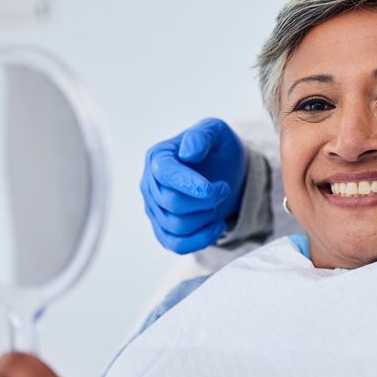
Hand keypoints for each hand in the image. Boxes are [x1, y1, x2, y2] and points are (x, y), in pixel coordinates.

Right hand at [141, 118, 248, 253]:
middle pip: (171, 202)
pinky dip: (201, 240)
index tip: (209, 189)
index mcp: (158, 156)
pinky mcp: (164, 230)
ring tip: (220, 202)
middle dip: (205, 200)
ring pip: (175, 226)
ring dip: (206, 217)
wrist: (227, 172)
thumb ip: (202, 135)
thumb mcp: (217, 131)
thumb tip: (187, 153)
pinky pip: (176, 245)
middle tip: (224, 188)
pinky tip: (218, 226)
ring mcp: (154, 209)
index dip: (186, 183)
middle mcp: (149, 184)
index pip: (163, 173)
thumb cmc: (219, 149)